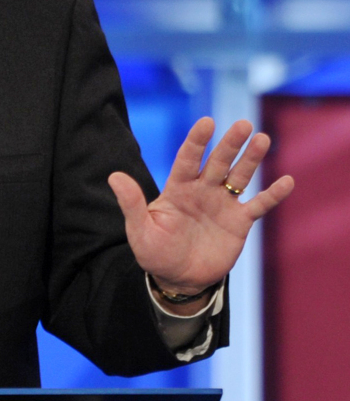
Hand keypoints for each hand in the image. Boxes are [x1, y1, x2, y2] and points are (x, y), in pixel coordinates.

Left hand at [108, 117, 293, 301]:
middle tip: (243, 124)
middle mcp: (201, 190)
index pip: (188, 158)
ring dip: (251, 159)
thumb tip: (114, 176)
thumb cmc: (154, 251)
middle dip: (230, 144)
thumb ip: (131, 203)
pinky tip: (287, 181)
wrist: (177, 278)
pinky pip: (258, 205)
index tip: (206, 123)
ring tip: (263, 139)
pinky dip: (272, 195)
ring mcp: (222, 204)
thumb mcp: (139, 229)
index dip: (197, 141)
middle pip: (218, 162)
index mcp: (177, 187)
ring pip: (239, 177)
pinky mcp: (238, 223)